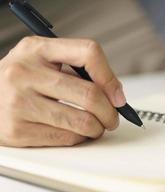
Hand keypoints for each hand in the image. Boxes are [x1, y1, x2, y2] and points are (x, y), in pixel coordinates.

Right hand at [0, 36, 125, 146]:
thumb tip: (114, 94)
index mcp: (38, 49)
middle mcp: (25, 73)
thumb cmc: (21, 79)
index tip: (118, 96)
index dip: (110, 77)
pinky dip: (80, 138)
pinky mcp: (17, 131)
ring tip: (96, 126)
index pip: (88, 53)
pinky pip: (66, 138)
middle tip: (112, 118)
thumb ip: (77, 70)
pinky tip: (76, 133)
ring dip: (98, 128)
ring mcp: (19, 103)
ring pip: (82, 122)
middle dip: (110, 112)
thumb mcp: (44, 61)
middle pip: (89, 95)